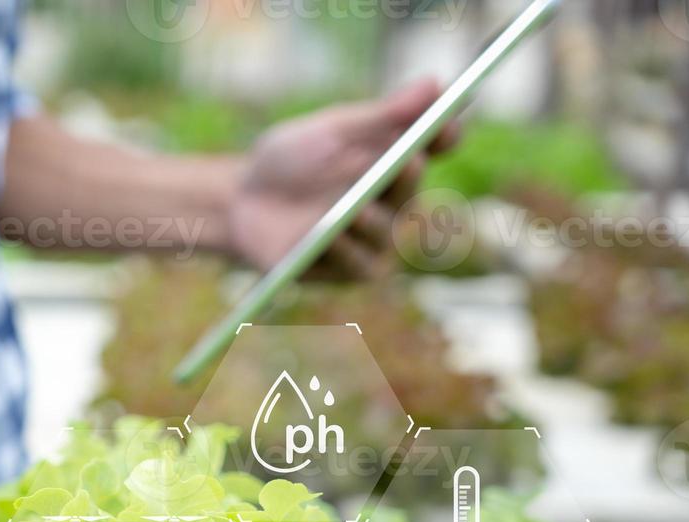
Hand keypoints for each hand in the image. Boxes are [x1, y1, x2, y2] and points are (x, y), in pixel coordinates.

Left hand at [229, 79, 455, 276]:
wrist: (241, 202)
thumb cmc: (289, 163)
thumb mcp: (330, 132)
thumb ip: (380, 115)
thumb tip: (435, 83)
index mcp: (395, 159)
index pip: (433, 146)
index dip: (444, 134)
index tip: (447, 119)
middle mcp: (394, 200)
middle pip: (410, 189)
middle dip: (407, 176)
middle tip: (409, 159)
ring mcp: (374, 239)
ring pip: (384, 231)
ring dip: (372, 219)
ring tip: (359, 206)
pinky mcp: (350, 271)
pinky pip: (357, 263)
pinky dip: (344, 250)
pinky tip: (332, 237)